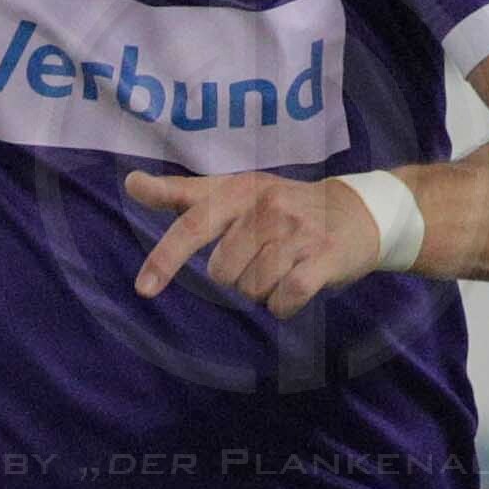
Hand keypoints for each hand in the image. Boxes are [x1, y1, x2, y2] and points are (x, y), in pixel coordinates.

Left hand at [125, 168, 389, 317]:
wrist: (357, 210)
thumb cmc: (282, 206)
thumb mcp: (234, 190)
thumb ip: (182, 193)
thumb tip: (131, 183)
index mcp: (239, 191)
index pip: (193, 224)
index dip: (166, 257)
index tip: (144, 288)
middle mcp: (267, 208)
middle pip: (222, 272)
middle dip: (234, 276)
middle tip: (260, 256)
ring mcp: (298, 233)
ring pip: (252, 289)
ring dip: (262, 290)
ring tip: (283, 266)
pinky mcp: (325, 258)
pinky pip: (284, 300)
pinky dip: (284, 305)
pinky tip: (297, 286)